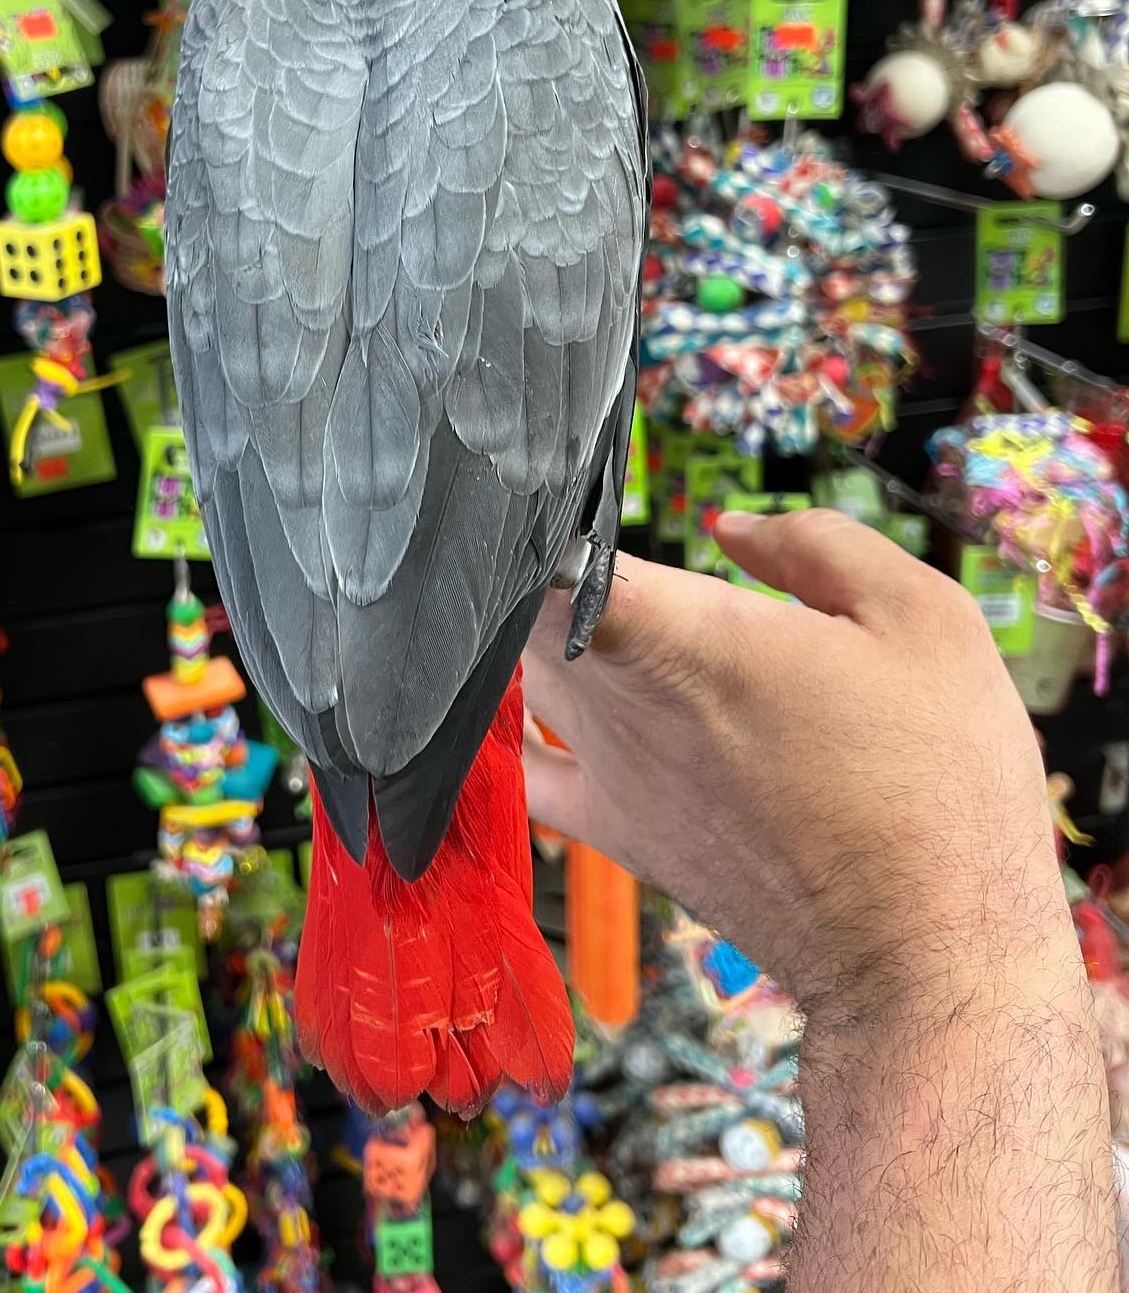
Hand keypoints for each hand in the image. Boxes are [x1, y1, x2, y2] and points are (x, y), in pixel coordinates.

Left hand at [523, 507, 1068, 1017]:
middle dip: (539, 568)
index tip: (553, 492)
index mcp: (682, 632)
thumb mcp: (924, 619)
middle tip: (578, 541)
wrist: (927, 955)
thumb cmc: (939, 784)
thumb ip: (819, 546)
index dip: (543, 518)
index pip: (556, 559)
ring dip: (527, 636)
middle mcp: (621, 699)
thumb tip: (733, 529)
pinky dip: (506, 732)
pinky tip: (527, 707)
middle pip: (525, 609)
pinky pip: (521, 770)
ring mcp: (608, 772)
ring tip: (562, 606)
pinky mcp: (615, 834)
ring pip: (517, 676)